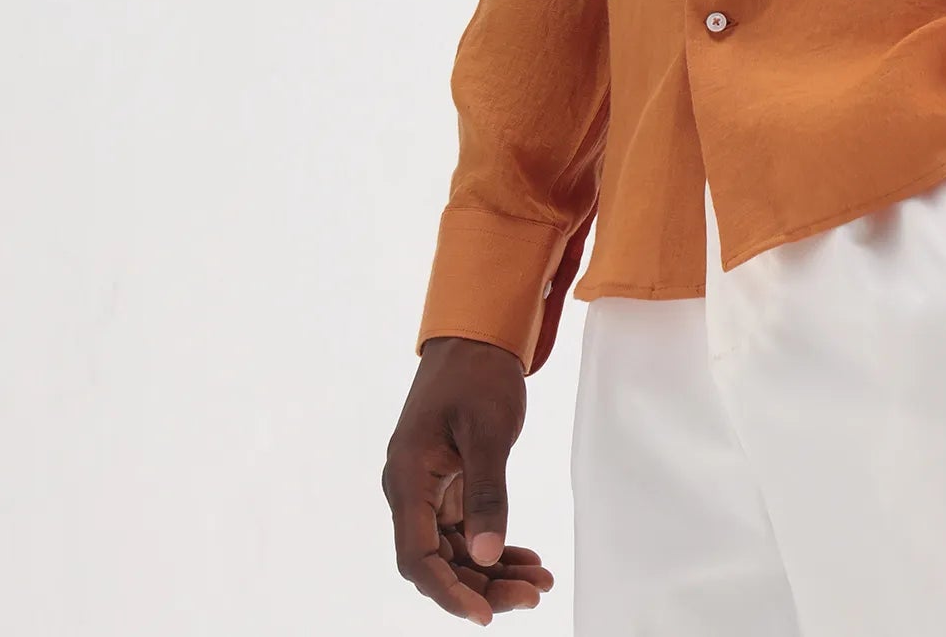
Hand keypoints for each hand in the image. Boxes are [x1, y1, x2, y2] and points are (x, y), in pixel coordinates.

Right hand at [382, 336, 552, 621]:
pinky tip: (527, 559)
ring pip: (455, 551)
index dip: (447, 592)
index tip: (483, 616)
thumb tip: (488, 555)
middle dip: (482, 586)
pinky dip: (495, 547)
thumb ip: (487, 494)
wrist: (477, 337)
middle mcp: (411, 491)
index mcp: (407, 479)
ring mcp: (428, 490)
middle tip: (531, 596)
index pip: (417, 557)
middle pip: (438, 562)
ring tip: (538, 583)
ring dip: (493, 572)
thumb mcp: (487, 431)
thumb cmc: (477, 374)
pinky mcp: (448, 485)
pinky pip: (466, 531)